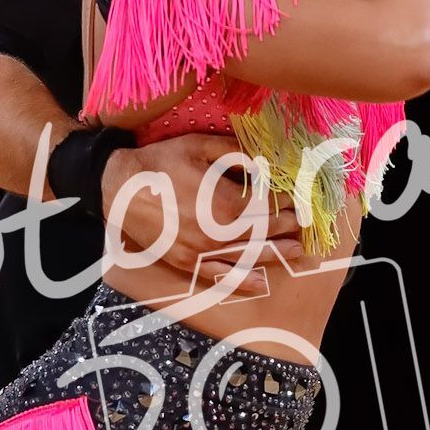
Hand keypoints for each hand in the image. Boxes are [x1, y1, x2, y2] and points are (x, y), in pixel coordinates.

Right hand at [100, 133, 303, 294]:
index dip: (291, 204)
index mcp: (225, 204)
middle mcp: (219, 234)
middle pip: (265, 234)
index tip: (305, 201)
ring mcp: (204, 252)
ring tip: (298, 253)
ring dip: (276, 255)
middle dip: (289, 230)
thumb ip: (237, 154)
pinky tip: (262, 282)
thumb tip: (268, 163)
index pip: (270, 207)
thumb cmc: (161, 163)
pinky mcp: (188, 263)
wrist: (119, 188)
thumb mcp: (201, 146)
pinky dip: (244, 282)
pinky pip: (220, 277)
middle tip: (310, 228)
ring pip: (249, 257)